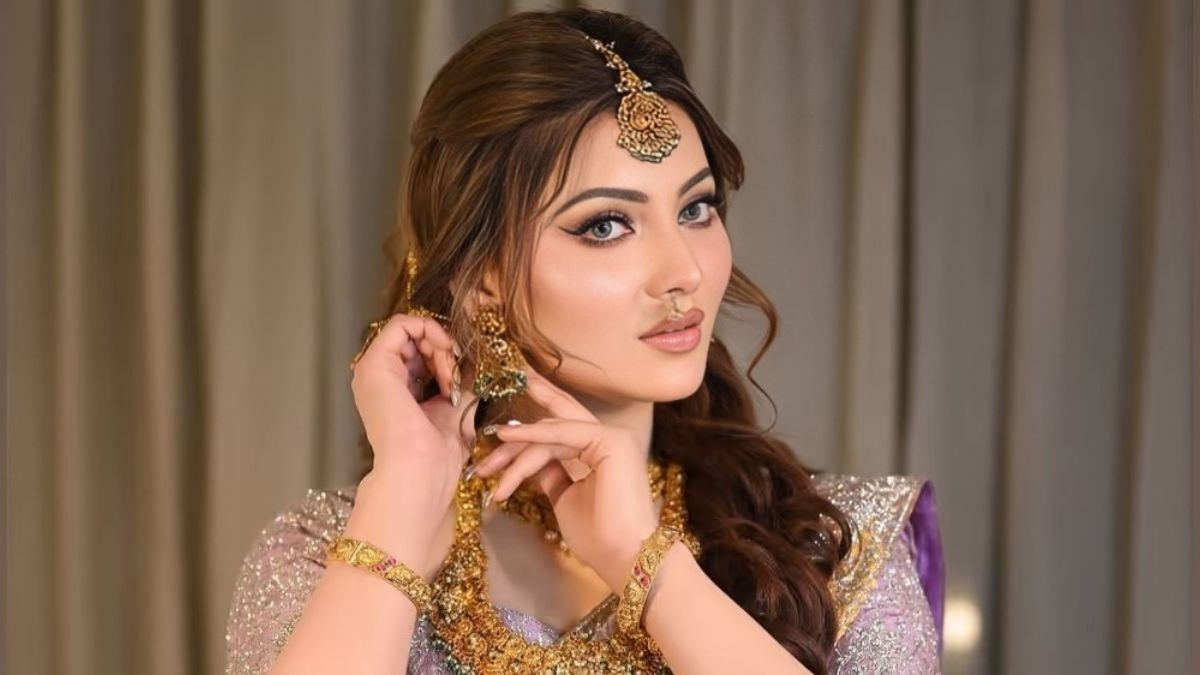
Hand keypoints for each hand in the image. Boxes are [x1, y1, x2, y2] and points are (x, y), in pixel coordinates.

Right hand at [348, 313, 469, 565]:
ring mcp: (372, 370)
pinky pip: (401, 324)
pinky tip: (445, 354)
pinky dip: (429, 331)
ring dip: (440, 344)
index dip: (443, 355)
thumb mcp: (454, 410)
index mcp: (394, 390)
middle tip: (458, 375)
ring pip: (410, 330)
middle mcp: (379, 378)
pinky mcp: (374, 363)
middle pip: (414, 339)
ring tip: (451, 375)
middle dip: (443, 349)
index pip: (419, 353)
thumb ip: (460, 384)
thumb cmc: (436, 453)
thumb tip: (475, 365)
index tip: (462, 375)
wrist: (420, 469)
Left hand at [472, 369, 657, 592]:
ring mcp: (611, 436)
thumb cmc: (598, 536)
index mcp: (600, 451)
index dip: (533, 423)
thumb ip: (551, 473)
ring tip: (487, 470)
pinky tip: (507, 440)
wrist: (624, 556)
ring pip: (551, 433)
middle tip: (498, 403)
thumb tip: (531, 460)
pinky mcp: (610, 441)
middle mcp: (608, 438)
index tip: (504, 425)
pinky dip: (532, 437)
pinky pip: (561, 434)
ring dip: (515, 451)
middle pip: (556, 419)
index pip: (561, 429)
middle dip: (525, 412)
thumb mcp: (564, 497)